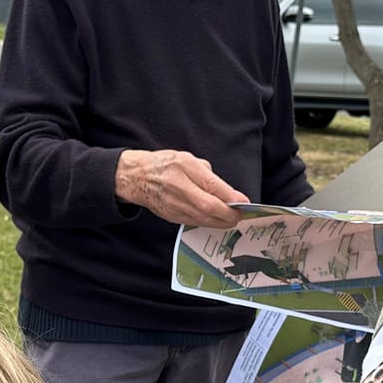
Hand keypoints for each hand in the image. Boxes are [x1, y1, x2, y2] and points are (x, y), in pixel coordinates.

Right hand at [114, 148, 245, 226]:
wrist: (137, 178)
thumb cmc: (165, 165)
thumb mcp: (188, 159)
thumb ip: (207, 174)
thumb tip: (226, 192)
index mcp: (183, 167)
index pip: (211, 185)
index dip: (230, 196)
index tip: (244, 202)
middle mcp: (178, 187)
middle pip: (208, 207)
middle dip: (228, 214)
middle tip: (240, 214)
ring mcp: (174, 204)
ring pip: (203, 219)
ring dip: (221, 222)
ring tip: (232, 219)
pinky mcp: (172, 216)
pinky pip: (195, 223)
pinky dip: (209, 223)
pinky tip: (217, 221)